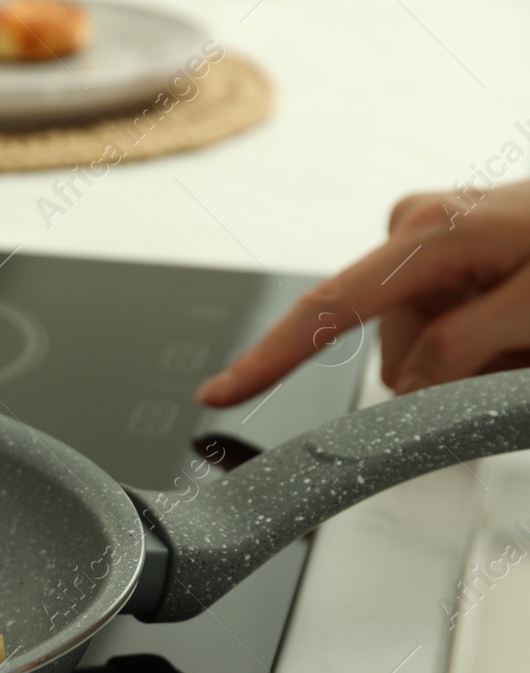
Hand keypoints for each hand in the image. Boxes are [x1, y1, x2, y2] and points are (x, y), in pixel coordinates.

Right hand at [196, 178, 529, 406]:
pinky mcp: (449, 258)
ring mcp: (431, 243)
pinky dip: (487, 347)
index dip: (270, 359)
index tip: (219, 394)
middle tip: (523, 357)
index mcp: (428, 235)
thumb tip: (411, 383)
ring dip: (480, 363)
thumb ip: (463, 349)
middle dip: (453, 373)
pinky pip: (445, 332)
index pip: (328, 309)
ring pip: (423, 352)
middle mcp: (416, 232)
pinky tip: (525, 328)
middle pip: (393, 350)